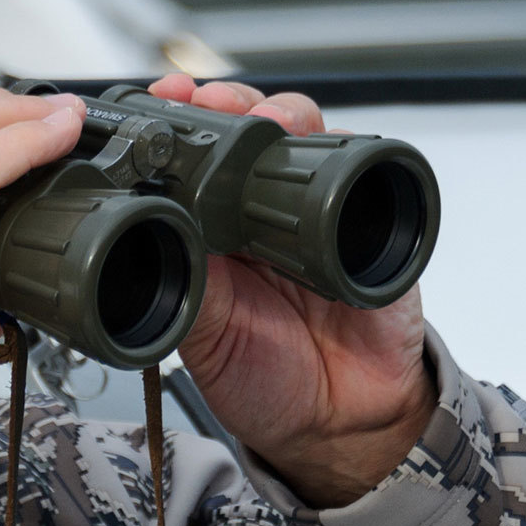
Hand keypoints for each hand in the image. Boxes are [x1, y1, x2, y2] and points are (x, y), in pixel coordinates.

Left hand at [149, 74, 434, 506]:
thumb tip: (166, 238)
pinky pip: (366, 174)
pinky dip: (349, 149)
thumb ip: (194, 289)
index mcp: (210, 235)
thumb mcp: (208, 340)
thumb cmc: (264, 382)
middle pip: (245, 132)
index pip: (189, 164)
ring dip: (282, 113)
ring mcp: (315, 214)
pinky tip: (327, 140)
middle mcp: (259, 214)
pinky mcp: (368, 226)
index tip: (156, 105)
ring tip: (264, 115)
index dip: (175, 130)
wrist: (340, 426)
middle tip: (205, 98)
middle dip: (227, 102)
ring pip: (302, 137)